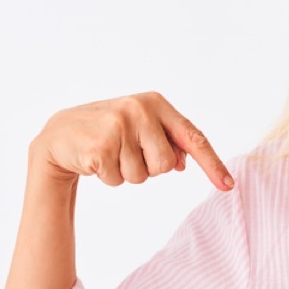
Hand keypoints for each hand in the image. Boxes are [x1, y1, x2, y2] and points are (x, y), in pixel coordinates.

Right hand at [28, 91, 234, 190]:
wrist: (60, 134)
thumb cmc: (108, 132)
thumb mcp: (140, 128)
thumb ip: (166, 141)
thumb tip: (182, 163)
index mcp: (156, 103)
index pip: (193, 137)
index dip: (211, 164)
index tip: (228, 186)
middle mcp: (140, 110)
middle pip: (166, 165)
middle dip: (148, 168)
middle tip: (125, 153)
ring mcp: (119, 126)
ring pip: (143, 176)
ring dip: (126, 174)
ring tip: (109, 154)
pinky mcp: (100, 147)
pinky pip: (119, 180)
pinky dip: (108, 178)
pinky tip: (95, 161)